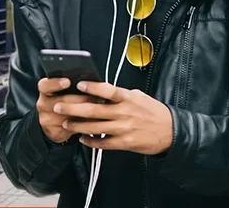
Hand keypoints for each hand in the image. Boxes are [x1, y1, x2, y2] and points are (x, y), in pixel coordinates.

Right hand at [36, 78, 92, 143]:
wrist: (52, 124)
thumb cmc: (61, 102)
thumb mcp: (61, 91)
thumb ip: (72, 86)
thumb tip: (89, 82)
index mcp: (44, 91)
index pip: (45, 85)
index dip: (56, 83)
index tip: (68, 82)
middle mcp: (43, 104)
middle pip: (60, 101)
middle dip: (80, 99)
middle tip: (95, 96)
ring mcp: (47, 119)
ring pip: (67, 115)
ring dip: (84, 111)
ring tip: (98, 107)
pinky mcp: (54, 131)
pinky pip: (72, 127)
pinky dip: (84, 123)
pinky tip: (93, 119)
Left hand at [53, 81, 173, 155]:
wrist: (170, 131)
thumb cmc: (153, 111)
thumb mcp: (139, 97)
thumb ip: (121, 94)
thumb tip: (102, 89)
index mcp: (128, 98)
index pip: (108, 90)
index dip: (92, 87)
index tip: (78, 84)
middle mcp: (124, 113)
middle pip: (94, 110)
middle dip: (73, 108)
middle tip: (58, 106)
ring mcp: (124, 129)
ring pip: (95, 128)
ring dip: (78, 126)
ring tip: (65, 123)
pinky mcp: (125, 143)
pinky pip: (104, 143)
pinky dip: (91, 141)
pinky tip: (81, 139)